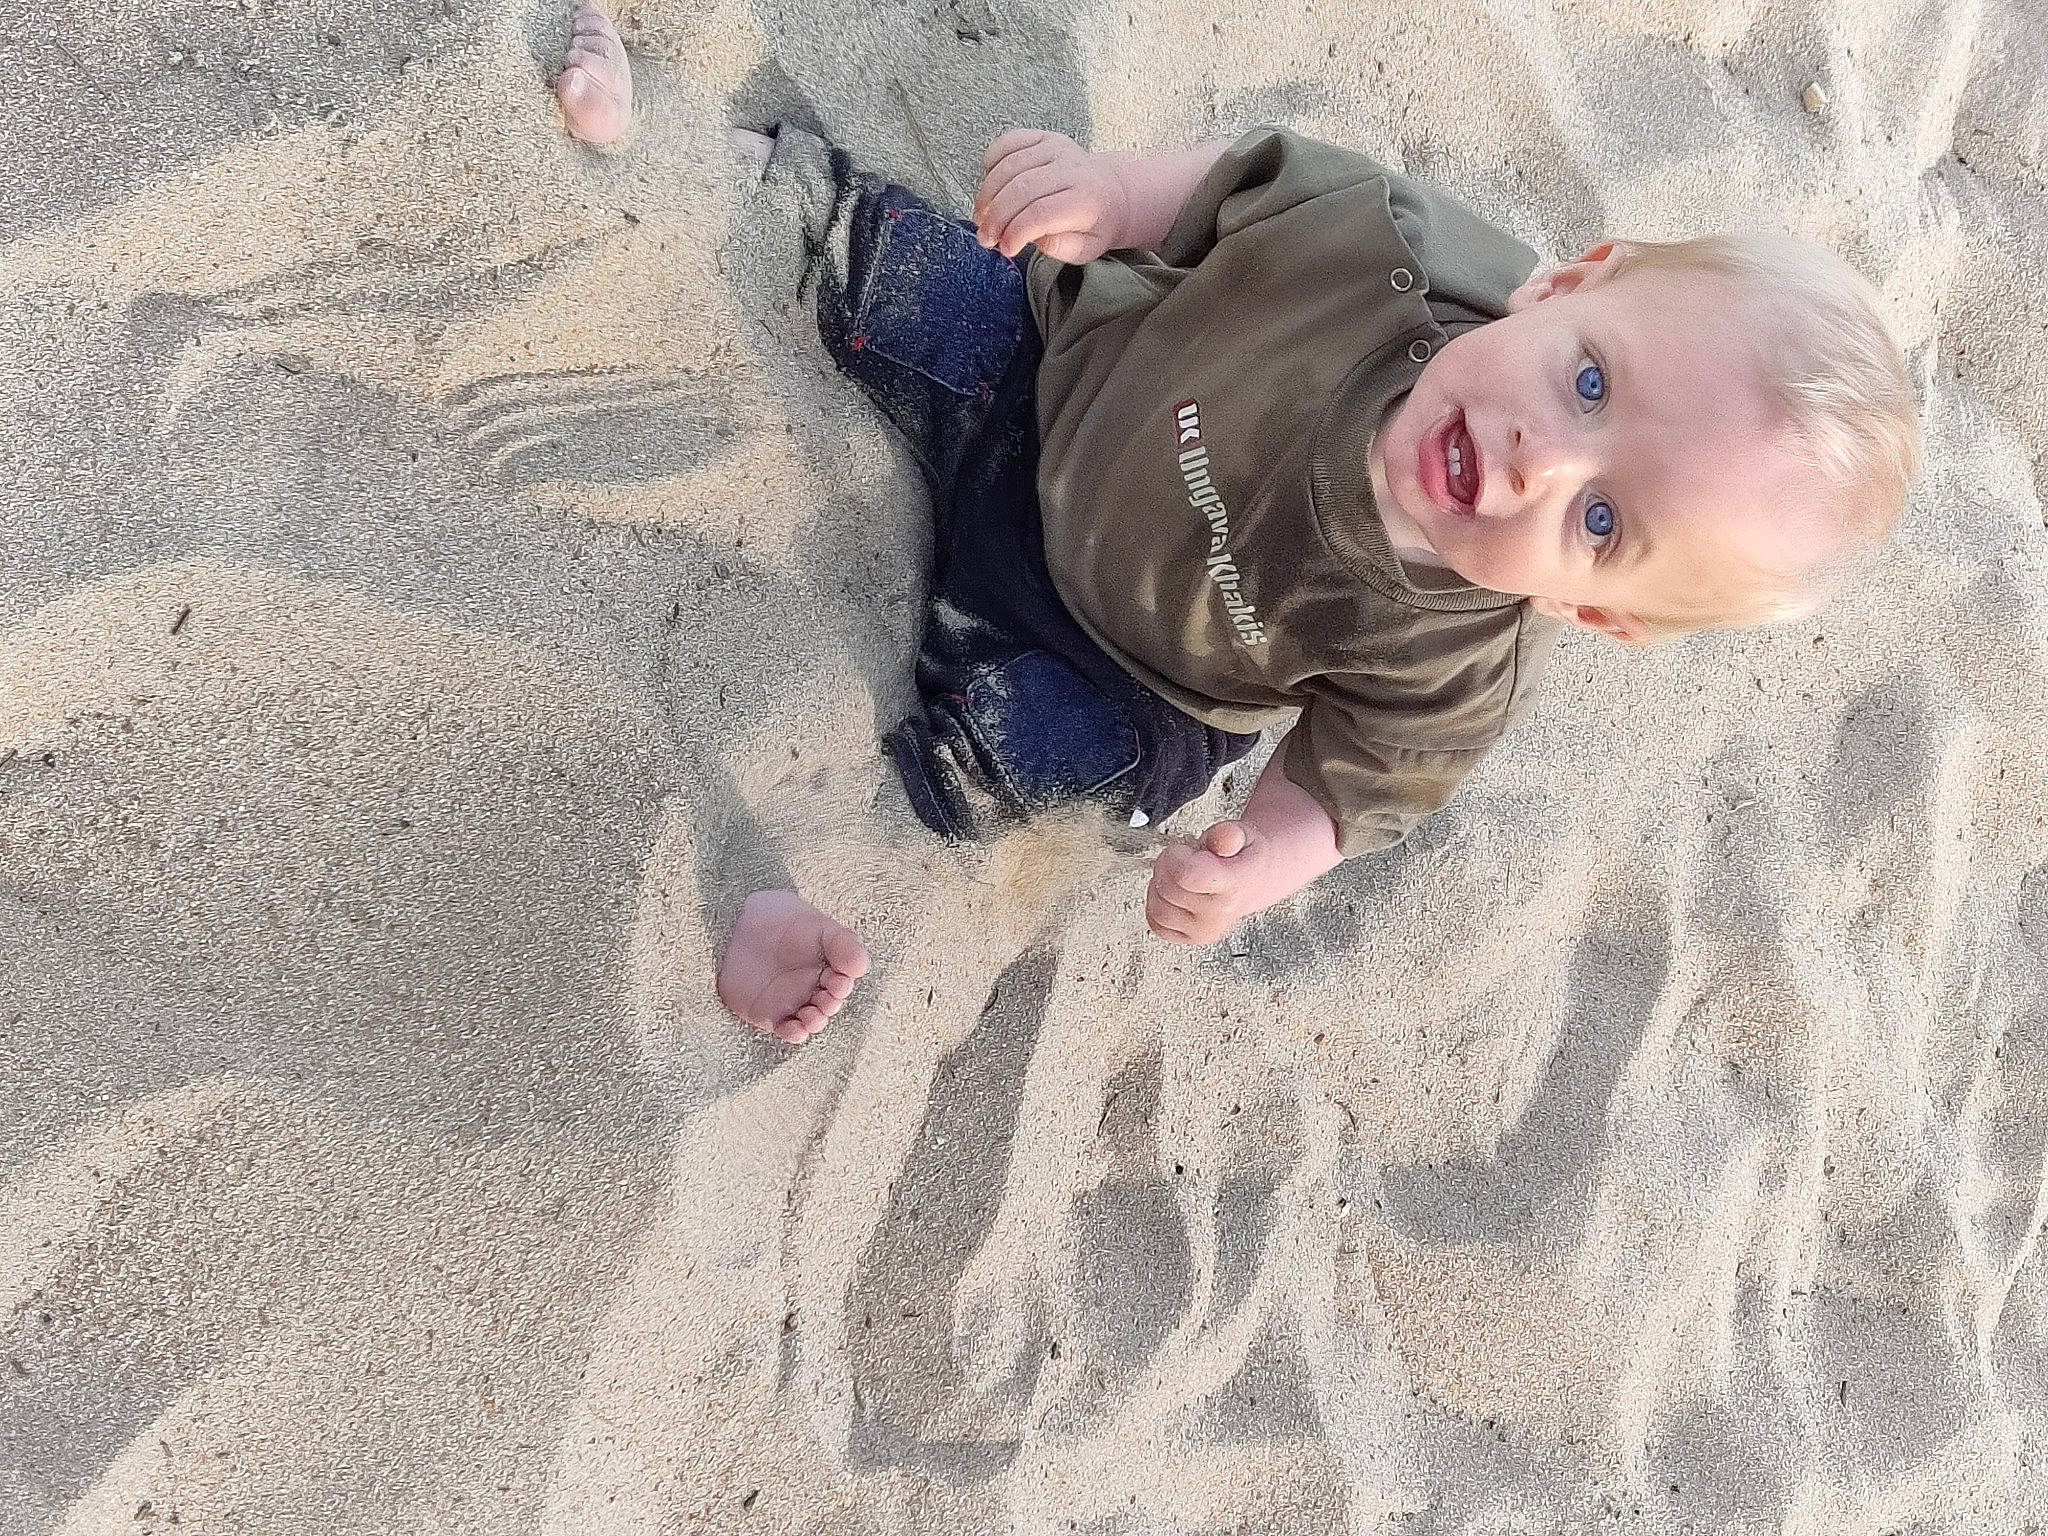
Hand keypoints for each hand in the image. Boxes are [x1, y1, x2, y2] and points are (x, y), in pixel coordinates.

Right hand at [973, 129, 1129, 262]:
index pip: (1040, 214)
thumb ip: (1063, 247)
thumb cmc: (1095, 223)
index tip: (1005, 248)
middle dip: (996, 217)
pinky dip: (991, 162)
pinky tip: (989, 184)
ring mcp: (1056, 148)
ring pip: (1010, 167)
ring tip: (982, 217)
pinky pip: (1008, 142)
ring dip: (987, 194)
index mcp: (1085, 199)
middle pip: (1021, 190)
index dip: (1015, 232)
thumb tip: (1038, 238)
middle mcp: (1071, 168)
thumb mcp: (1087, 248)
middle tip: (986, 236)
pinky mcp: (1044, 137)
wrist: (1110, 191)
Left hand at [1146, 820, 1264, 945]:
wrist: (1256, 879)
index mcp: (1232, 886)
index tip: (1185, 848)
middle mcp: (1219, 914)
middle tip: (1184, 857)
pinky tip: (1174, 893)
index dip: (1177, 856)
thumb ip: (1228, 834)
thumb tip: (1224, 840)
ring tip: (1180, 875)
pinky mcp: (1192, 938)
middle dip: (1168, 865)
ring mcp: (1205, 930)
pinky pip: (1157, 924)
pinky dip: (1158, 906)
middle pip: (1167, 890)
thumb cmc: (1244, 857)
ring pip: (1158, 910)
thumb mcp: (1241, 833)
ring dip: (1160, 886)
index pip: (1186, 876)